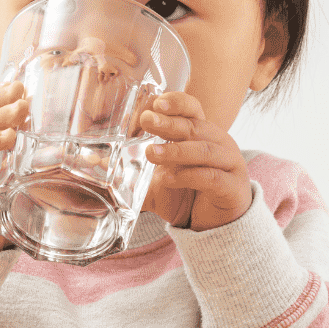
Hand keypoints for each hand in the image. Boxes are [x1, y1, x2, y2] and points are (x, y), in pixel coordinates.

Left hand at [139, 92, 252, 231]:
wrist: (215, 225)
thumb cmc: (187, 195)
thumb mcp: (157, 181)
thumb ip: (132, 172)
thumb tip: (95, 164)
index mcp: (201, 134)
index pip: (192, 108)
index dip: (176, 102)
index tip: (154, 102)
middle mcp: (219, 143)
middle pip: (195, 126)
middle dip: (169, 123)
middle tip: (147, 121)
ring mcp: (230, 164)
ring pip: (204, 150)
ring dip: (176, 150)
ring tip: (150, 154)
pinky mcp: (233, 188)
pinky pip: (212, 177)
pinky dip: (189, 176)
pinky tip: (169, 178)